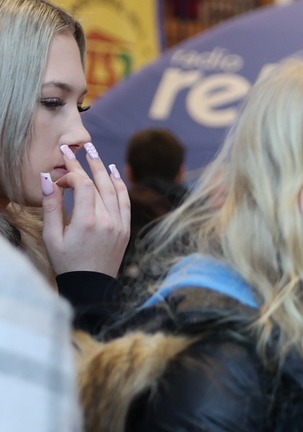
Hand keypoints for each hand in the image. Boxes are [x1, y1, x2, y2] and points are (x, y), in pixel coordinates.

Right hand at [43, 141, 130, 276]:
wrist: (91, 285)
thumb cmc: (67, 262)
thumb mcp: (52, 236)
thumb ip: (51, 206)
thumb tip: (47, 179)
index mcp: (87, 222)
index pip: (83, 185)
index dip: (71, 173)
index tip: (60, 169)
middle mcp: (107, 221)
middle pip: (100, 184)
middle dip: (88, 164)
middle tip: (80, 147)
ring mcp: (120, 225)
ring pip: (115, 190)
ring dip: (105, 170)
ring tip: (95, 154)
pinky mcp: (125, 229)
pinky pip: (125, 202)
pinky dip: (120, 186)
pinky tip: (114, 175)